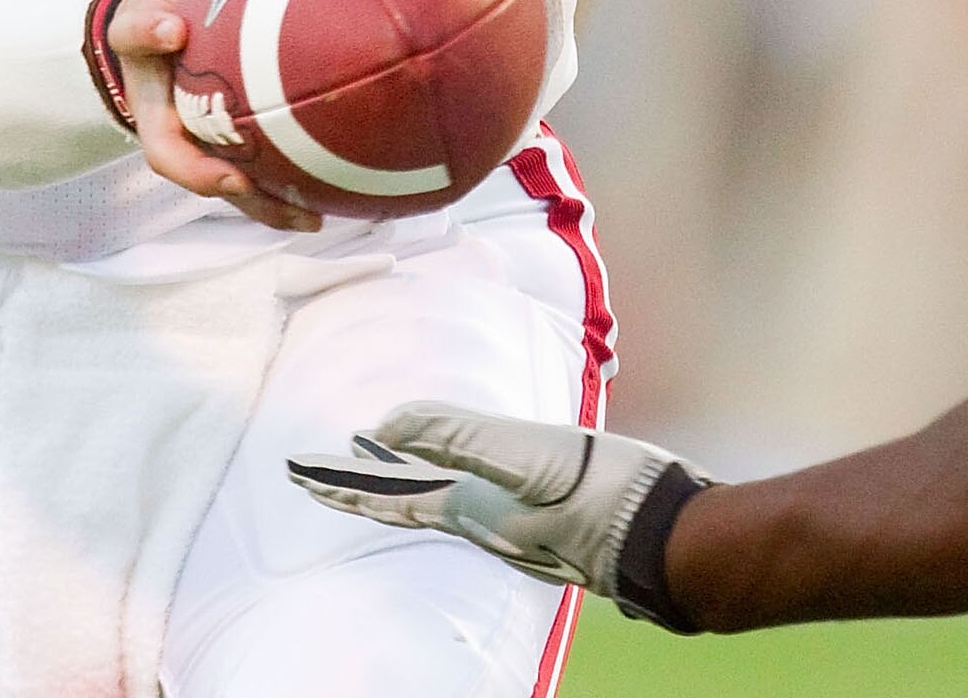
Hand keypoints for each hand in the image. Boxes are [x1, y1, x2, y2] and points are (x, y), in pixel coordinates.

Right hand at [109, 0, 321, 231]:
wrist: (162, 22)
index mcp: (146, 26)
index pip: (133, 28)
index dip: (148, 28)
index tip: (172, 27)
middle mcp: (154, 88)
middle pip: (161, 138)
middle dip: (193, 162)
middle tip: (233, 179)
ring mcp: (179, 125)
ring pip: (207, 178)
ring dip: (250, 201)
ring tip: (303, 214)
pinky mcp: (213, 150)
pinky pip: (246, 184)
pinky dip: (280, 202)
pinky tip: (326, 213)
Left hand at [288, 400, 707, 626]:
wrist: (668, 539)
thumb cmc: (604, 494)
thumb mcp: (528, 454)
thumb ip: (457, 435)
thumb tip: (384, 427)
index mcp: (471, 508)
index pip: (387, 495)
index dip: (342, 483)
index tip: (299, 475)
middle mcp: (484, 523)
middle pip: (405, 504)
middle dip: (359, 489)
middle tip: (315, 478)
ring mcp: (515, 527)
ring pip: (437, 504)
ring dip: (398, 487)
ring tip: (374, 471)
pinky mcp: (544, 521)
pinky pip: (473, 502)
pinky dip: (445, 486)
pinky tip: (459, 481)